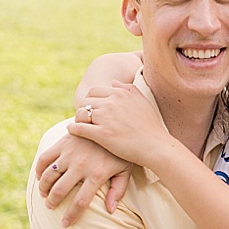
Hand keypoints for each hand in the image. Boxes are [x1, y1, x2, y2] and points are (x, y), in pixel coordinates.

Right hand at [33, 133, 130, 226]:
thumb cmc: (121, 152)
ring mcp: (70, 153)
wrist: (113, 125)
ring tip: (45, 195)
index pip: (80, 202)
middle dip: (52, 203)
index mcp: (97, 175)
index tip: (65, 224)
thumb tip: (111, 211)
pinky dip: (38, 170)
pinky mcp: (62, 143)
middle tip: (51, 207)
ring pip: (48, 176)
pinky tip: (40, 178)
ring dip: (43, 188)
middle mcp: (81, 165)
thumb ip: (118, 190)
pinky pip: (44, 159)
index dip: (71, 216)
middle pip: (59, 191)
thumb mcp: (125, 170)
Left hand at [64, 82, 181, 167]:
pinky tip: (72, 130)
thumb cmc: (151, 126)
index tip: (93, 108)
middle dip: (84, 109)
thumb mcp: (143, 102)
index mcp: (121, 94)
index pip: (95, 91)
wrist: (156, 146)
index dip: (92, 99)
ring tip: (79, 124)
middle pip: (85, 101)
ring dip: (78, 118)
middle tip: (85, 117)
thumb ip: (129, 89)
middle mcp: (111, 103)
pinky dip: (73, 128)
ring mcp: (105, 119)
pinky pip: (79, 128)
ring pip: (81, 113)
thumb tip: (113, 82)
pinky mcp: (101, 134)